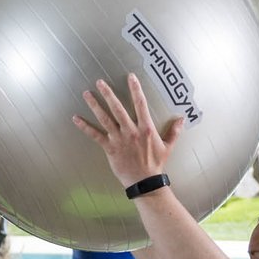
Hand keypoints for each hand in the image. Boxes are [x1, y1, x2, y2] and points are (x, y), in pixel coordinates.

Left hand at [72, 73, 182, 188]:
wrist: (145, 182)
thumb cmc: (156, 164)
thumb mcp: (168, 146)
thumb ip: (174, 131)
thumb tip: (182, 119)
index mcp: (146, 128)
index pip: (140, 104)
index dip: (135, 89)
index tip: (130, 77)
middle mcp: (131, 131)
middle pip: (118, 108)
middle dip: (108, 94)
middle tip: (100, 82)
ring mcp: (119, 139)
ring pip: (105, 118)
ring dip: (95, 105)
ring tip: (86, 94)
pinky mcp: (110, 148)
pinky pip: (95, 135)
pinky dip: (85, 127)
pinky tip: (76, 118)